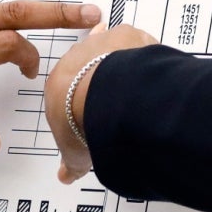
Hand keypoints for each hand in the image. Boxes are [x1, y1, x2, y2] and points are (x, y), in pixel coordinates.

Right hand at [46, 20, 154, 183]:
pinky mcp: (125, 36)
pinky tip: (154, 67)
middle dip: (102, 77)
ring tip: (138, 82)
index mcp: (57, 83)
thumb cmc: (78, 118)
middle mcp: (76, 59)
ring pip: (112, 47)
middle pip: (90, 63)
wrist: (100, 99)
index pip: (67, 86)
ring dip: (123, 61)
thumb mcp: (73, 152)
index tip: (91, 106)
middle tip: (117, 95)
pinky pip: (136, 38)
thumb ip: (71, 162)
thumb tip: (66, 175)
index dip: (82, 97)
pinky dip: (145, 50)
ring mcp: (100, 45)